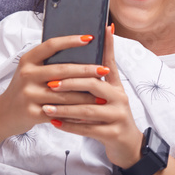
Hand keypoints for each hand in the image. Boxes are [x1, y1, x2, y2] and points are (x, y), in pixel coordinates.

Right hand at [0, 34, 101, 134]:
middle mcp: (27, 75)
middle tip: (104, 69)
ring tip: (103, 92)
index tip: (90, 38)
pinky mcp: (32, 113)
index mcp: (28, 60)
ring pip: (65, 93)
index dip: (71, 41)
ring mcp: (28, 94)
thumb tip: (83, 51)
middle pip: (62, 70)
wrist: (4, 114)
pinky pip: (60, 111)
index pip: (51, 45)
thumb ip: (50, 62)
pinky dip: (76, 111)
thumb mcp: (32, 70)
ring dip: (86, 94)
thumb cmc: (26, 87)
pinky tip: (90, 110)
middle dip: (87, 70)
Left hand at [41, 25, 143, 168]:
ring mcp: (118, 116)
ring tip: (46, 107)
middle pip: (95, 85)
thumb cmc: (111, 116)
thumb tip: (81, 61)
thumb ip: (97, 79)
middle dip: (71, 82)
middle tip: (51, 83)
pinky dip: (69, 126)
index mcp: (117, 86)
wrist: (127, 144)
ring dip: (65, 108)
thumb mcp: (108, 96)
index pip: (110, 62)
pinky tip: (55, 123)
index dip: (107, 45)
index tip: (101, 29)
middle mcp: (120, 98)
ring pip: (88, 109)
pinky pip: (87, 129)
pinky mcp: (113, 133)